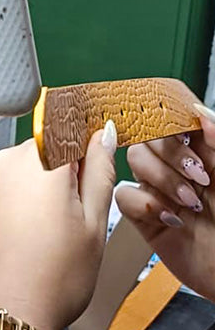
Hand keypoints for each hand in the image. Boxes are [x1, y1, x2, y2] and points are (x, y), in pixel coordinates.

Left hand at [0, 126, 116, 329]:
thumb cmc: (50, 279)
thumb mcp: (93, 225)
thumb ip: (99, 171)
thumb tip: (101, 135)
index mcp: (40, 160)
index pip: (70, 131)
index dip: (85, 155)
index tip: (91, 175)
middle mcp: (2, 166)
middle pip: (40, 156)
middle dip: (57, 179)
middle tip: (70, 221)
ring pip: (14, 182)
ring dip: (30, 200)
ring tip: (41, 243)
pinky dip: (5, 218)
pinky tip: (15, 249)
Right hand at [116, 105, 214, 300]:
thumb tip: (197, 110)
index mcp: (206, 152)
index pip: (172, 121)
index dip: (171, 124)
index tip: (184, 135)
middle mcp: (180, 168)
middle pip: (148, 138)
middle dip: (170, 155)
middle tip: (199, 176)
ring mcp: (161, 192)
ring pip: (134, 164)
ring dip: (161, 180)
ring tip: (190, 203)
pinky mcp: (146, 219)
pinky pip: (124, 197)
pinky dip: (143, 204)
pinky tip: (170, 218)